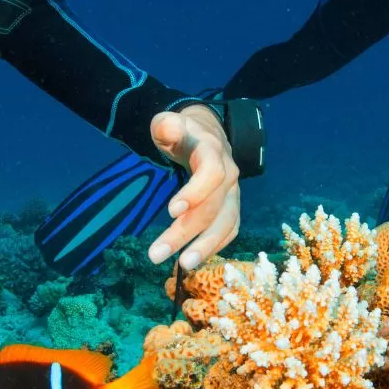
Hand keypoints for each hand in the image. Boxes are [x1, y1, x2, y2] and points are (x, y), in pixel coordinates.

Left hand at [147, 106, 240, 269]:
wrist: (206, 133)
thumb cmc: (182, 132)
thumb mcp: (169, 122)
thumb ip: (166, 125)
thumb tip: (168, 128)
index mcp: (213, 151)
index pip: (212, 173)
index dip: (195, 192)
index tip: (171, 211)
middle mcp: (229, 174)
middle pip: (213, 207)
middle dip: (186, 232)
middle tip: (155, 254)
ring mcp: (233, 193)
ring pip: (226, 224)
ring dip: (206, 247)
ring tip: (182, 266)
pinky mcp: (232, 207)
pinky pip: (230, 230)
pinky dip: (215, 246)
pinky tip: (194, 259)